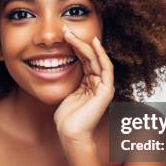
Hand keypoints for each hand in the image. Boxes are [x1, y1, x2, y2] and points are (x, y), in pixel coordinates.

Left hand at [53, 25, 114, 146]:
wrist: (71, 134)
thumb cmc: (66, 118)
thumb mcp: (66, 93)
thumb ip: (70, 80)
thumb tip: (59, 64)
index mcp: (90, 84)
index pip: (86, 60)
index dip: (76, 47)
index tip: (65, 35)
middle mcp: (99, 84)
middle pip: (91, 57)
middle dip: (79, 42)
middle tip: (66, 30)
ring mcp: (104, 87)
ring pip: (97, 59)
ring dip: (85, 45)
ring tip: (72, 34)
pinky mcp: (106, 91)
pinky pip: (106, 67)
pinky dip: (100, 54)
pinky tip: (93, 43)